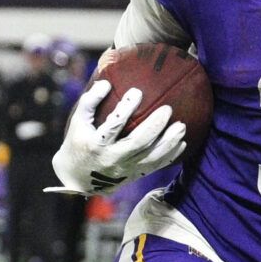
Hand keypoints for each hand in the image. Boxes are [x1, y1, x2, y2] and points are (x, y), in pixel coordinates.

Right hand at [47, 79, 185, 195]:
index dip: (125, 109)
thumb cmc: (79, 143)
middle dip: (154, 126)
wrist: (79, 179)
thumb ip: (90, 102)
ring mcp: (125, 169)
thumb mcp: (77, 123)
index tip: (137, 91)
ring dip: (169, 142)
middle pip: (138, 143)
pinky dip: (170, 155)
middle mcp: (112, 159)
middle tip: (168, 109)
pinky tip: (182, 143)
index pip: (113, 125)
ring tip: (182, 126)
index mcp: (96, 144)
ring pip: (151, 157)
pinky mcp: (135, 175)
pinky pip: (156, 166)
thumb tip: (107, 82)